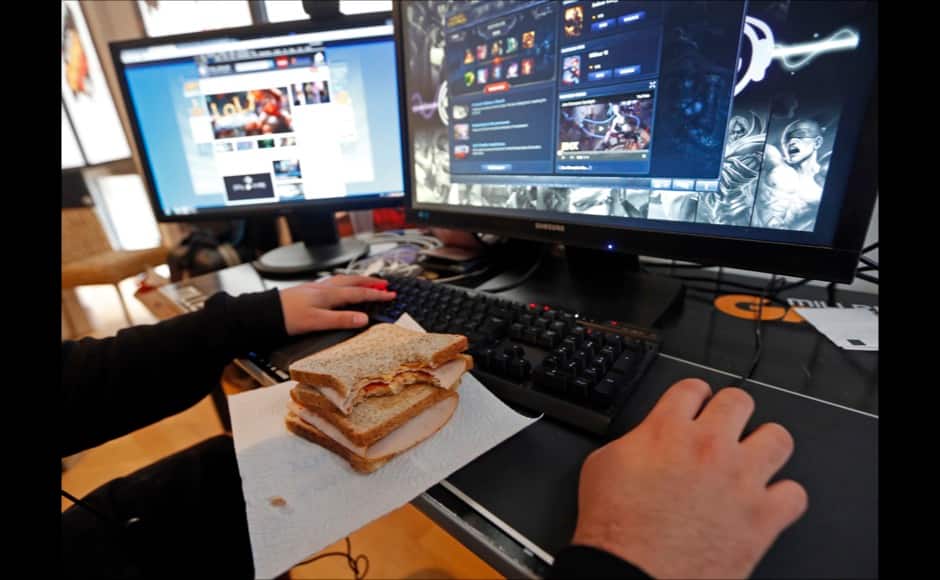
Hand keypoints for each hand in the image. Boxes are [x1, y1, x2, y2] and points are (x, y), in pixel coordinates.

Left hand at [279, 275, 395, 334]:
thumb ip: (341, 319)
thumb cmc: (288, 317)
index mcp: (329, 295)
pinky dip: (344, 282)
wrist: (265, 312)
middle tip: (385, 284)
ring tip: (367, 281)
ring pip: (343, 280)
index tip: (391, 295)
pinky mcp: (308, 290)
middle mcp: (324, 288)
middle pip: (353, 282)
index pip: (359, 293)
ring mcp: (316, 288)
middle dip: (371, 283)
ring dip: (358, 280)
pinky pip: (333, 282)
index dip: (377, 294)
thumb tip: (364, 318)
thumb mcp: (317, 322)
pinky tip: (340, 286)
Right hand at [572, 379, 806, 577]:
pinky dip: (783, 498)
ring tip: (754, 458)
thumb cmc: (613, 529)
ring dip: (765, 446)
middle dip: (731, 411)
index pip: (692, 388)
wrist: (630, 573)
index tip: (696, 403)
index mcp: (667, 430)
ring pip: (778, 438)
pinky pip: (795, 494)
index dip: (694, 395)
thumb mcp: (602, 465)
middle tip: (726, 426)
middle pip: (738, 401)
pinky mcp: (762, 517)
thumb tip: (646, 439)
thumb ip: (634, 441)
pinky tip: (767, 502)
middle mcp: (708, 447)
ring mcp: (740, 480)